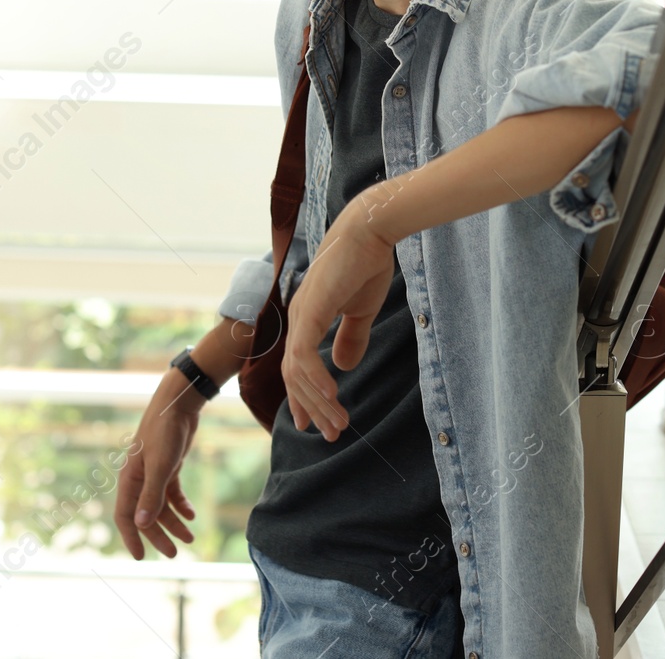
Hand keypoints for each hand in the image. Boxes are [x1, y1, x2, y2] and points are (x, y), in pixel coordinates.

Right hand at [115, 369, 201, 558]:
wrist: (178, 404)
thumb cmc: (165, 432)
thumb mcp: (160, 465)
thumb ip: (152, 494)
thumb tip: (142, 523)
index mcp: (129, 480)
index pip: (125, 516)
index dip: (132, 537)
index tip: (139, 558)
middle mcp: (139, 479)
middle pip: (146, 515)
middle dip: (159, 536)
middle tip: (175, 554)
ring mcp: (154, 473)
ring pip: (161, 506)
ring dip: (174, 523)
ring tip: (190, 538)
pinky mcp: (168, 466)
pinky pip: (172, 493)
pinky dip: (181, 505)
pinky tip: (191, 515)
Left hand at [282, 200, 396, 440]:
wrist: (371, 230)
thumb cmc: (367, 263)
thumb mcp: (361, 310)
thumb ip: (351, 338)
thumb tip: (343, 367)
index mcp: (307, 317)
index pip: (297, 366)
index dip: (305, 397)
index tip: (315, 423)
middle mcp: (297, 318)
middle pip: (293, 376)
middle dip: (311, 408)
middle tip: (329, 434)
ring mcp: (300, 314)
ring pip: (297, 373)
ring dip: (317, 401)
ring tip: (338, 424)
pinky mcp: (310, 311)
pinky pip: (305, 356)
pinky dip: (316, 380)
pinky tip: (332, 397)